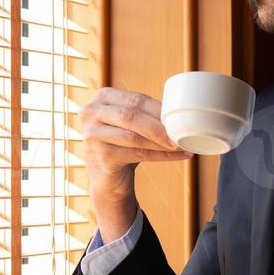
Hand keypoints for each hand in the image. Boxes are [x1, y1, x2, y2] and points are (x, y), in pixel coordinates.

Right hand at [80, 87, 193, 201]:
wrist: (106, 177)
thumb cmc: (123, 145)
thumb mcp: (131, 124)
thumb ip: (147, 113)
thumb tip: (180, 108)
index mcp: (103, 97)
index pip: (136, 99)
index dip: (160, 109)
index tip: (181, 117)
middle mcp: (92, 113)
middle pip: (132, 116)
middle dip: (160, 125)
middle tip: (182, 133)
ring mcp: (93, 135)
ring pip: (134, 137)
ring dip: (161, 142)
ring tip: (181, 145)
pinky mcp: (101, 156)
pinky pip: (137, 154)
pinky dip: (160, 155)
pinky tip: (175, 156)